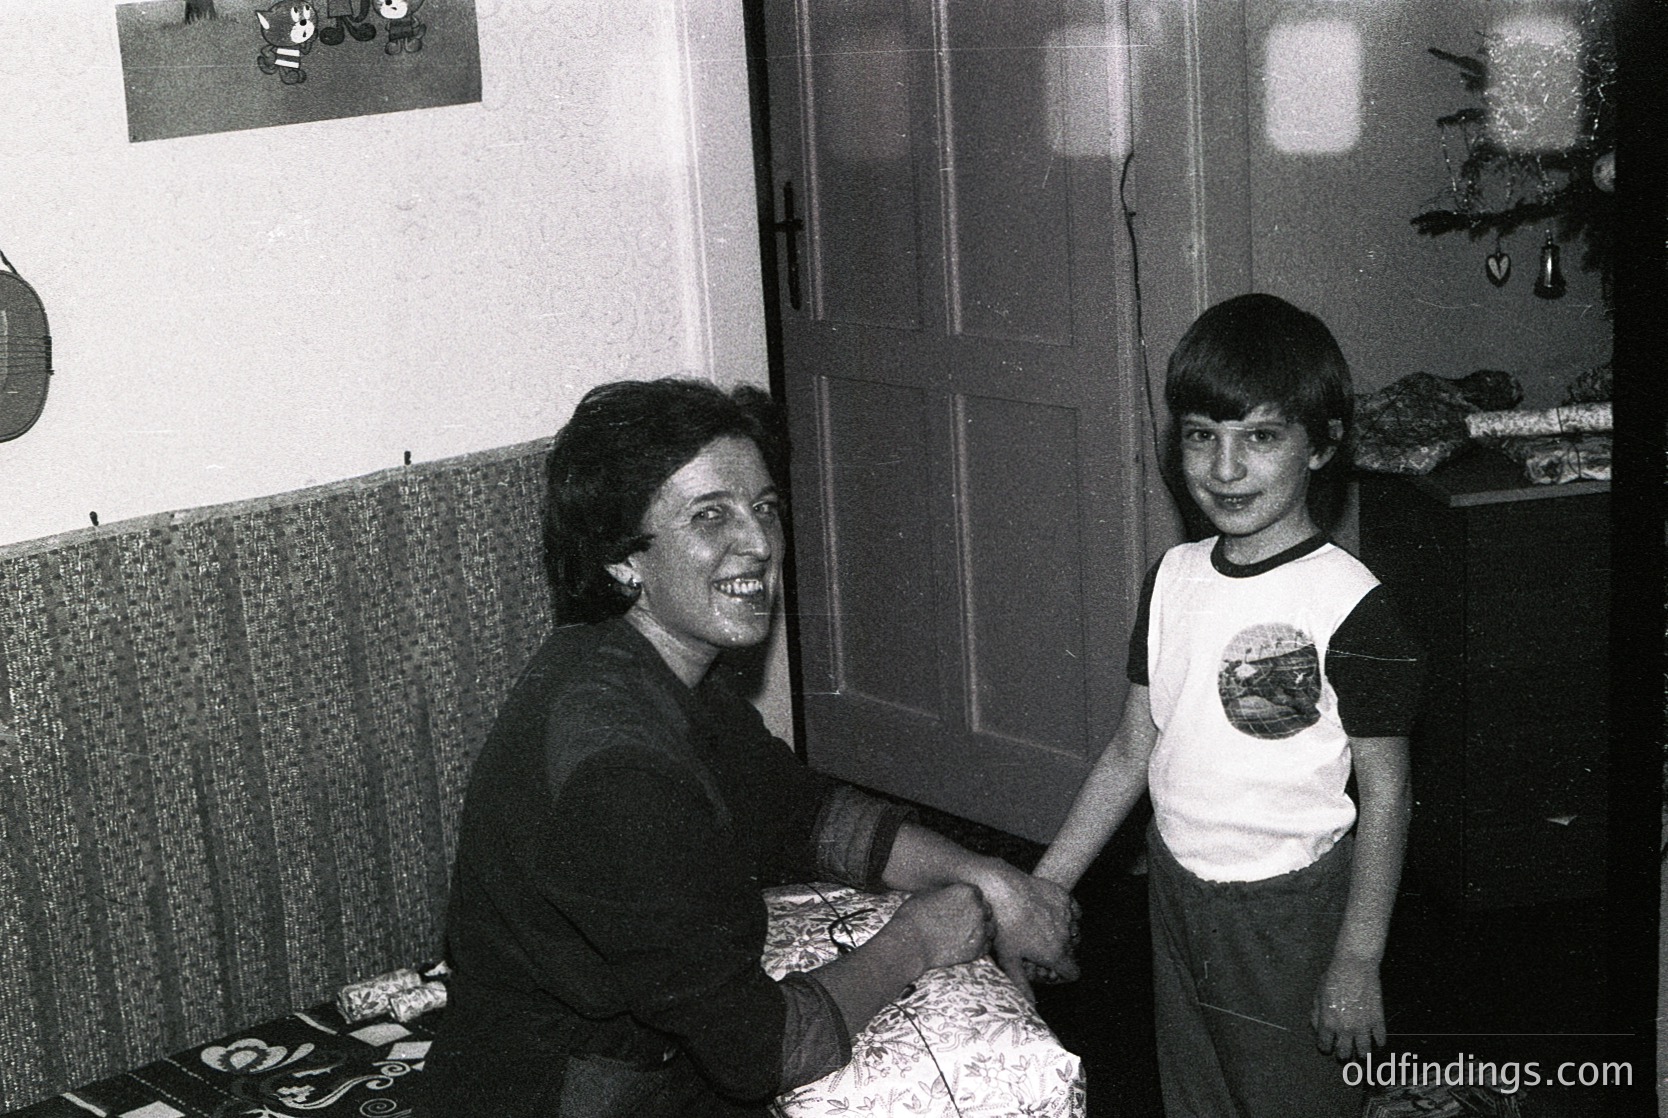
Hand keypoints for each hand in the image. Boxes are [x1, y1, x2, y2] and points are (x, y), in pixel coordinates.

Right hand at [889, 883, 993, 971]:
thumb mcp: (928, 893)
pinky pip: (986, 947)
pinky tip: (968, 945)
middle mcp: (978, 909)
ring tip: (968, 934)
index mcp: (967, 891)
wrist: (910, 943)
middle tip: (965, 922)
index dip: (970, 901)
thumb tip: (950, 894)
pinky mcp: (976, 949)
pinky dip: (980, 946)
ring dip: (982, 930)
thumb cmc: (914, 916)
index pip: (978, 894)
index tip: (962, 907)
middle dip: (978, 915)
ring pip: (990, 929)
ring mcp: (979, 930)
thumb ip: (947, 892)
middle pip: (987, 910)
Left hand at [970, 864, 1080, 1001]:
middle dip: (1061, 953)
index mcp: (1055, 954)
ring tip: (1041, 929)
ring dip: (1064, 934)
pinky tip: (1049, 913)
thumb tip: (1031, 1004)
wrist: (1001, 889)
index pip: (1073, 973)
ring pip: (1075, 932)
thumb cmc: (1002, 925)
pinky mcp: (1065, 897)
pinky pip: (1074, 911)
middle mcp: (1067, 936)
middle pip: (1073, 953)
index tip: (1049, 969)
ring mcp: (1067, 915)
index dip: (1062, 974)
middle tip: (1039, 947)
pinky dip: (1067, 915)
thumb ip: (1022, 983)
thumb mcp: (1008, 958)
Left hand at [1312, 955, 1385, 1059]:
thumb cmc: (1334, 977)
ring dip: (1361, 1053)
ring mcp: (1363, 1026)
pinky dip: (1378, 1042)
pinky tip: (1375, 1039)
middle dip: (1343, 1055)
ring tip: (1360, 1050)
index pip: (1325, 1047)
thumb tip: (1318, 1029)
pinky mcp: (1377, 1020)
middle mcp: (1344, 1029)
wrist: (1354, 966)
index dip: (1326, 1047)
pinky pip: (1380, 1041)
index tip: (1328, 1046)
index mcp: (1327, 1023)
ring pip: (1364, 1053)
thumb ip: (1317, 1014)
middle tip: (1344, 1051)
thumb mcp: (1318, 995)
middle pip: (1344, 1055)